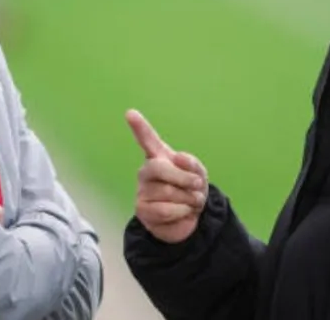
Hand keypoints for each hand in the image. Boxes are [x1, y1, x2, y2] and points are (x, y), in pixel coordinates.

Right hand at [127, 109, 207, 243]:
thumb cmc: (192, 189)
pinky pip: (165, 209)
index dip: (139, 126)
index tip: (130, 113)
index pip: (147, 139)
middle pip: (159, 168)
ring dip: (188, 199)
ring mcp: (142, 190)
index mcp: (159, 157)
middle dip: (183, 178)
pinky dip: (181, 211)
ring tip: (190, 202)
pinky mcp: (142, 210)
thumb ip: (191, 163)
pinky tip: (182, 212)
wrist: (191, 217)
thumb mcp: (199, 173)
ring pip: (167, 192)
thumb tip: (176, 158)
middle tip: (197, 185)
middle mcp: (147, 171)